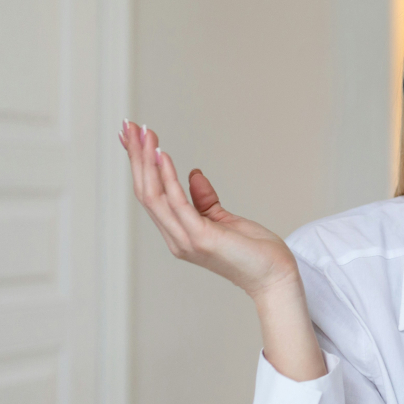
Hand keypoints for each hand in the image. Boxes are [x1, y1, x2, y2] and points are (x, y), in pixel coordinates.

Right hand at [120, 121, 298, 297]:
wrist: (274, 277)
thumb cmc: (254, 252)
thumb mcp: (224, 219)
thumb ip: (205, 200)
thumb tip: (193, 174)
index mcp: (178, 233)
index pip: (150, 195)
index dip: (138, 166)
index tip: (131, 138)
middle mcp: (176, 237)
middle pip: (145, 191)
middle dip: (136, 157)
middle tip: (129, 127)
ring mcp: (185, 239)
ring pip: (154, 195)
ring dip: (146, 161)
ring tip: (144, 134)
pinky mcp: (201, 238)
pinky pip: (178, 202)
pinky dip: (168, 177)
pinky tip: (163, 156)